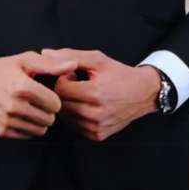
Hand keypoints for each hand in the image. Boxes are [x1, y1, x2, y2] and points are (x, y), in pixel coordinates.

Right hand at [0, 51, 77, 139]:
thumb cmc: (2, 68)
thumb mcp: (26, 60)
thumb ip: (51, 64)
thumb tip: (72, 65)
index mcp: (24, 87)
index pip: (55, 105)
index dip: (54, 99)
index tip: (46, 94)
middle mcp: (15, 106)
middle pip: (49, 119)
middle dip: (48, 111)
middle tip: (38, 102)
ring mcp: (7, 120)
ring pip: (39, 130)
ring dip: (39, 121)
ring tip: (30, 109)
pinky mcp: (2, 130)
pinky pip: (26, 136)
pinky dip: (27, 128)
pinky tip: (21, 116)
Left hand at [40, 48, 160, 141]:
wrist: (143, 93)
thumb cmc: (120, 74)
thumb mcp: (97, 60)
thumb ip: (70, 56)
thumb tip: (45, 53)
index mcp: (94, 93)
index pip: (60, 89)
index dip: (63, 80)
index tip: (73, 75)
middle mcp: (95, 114)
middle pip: (61, 104)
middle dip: (65, 93)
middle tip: (78, 84)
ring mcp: (96, 127)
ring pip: (66, 117)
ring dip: (69, 105)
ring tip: (83, 95)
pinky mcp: (97, 135)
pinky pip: (75, 126)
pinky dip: (76, 116)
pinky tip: (87, 106)